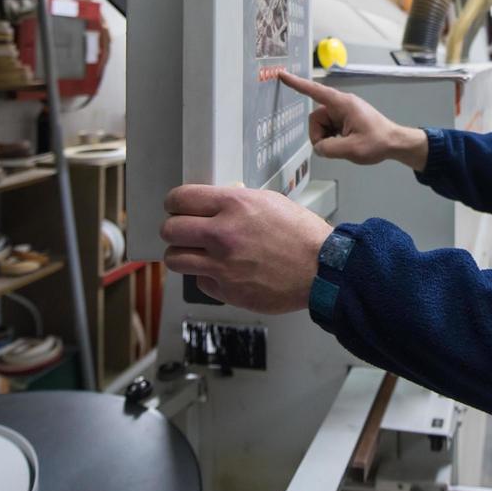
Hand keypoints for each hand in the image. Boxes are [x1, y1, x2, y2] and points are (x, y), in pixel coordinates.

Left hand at [160, 184, 332, 313]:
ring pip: (175, 258)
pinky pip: (200, 282)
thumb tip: (213, 206)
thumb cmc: (301, 234)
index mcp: (233, 205)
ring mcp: (222, 265)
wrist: (321, 269)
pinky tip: (224, 272)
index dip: (174, 203)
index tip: (176, 207)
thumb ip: (236, 202)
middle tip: (183, 231)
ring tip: (195, 254)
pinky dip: (207, 277)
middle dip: (174, 229)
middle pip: (170, 229)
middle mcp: (222, 234)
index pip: (180, 198)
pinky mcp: (226, 291)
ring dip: (182, 255)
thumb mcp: (269, 201)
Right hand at [278, 72, 427, 170]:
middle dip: (319, 135)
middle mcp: (341, 104)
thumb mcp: (352, 149)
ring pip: (321, 126)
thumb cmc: (378, 142)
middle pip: (315, 118)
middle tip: (334, 147)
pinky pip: (328, 128)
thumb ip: (328, 148)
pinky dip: (332, 138)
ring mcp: (343, 112)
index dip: (296, 83)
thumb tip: (318, 147)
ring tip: (344, 146)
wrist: (395, 143)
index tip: (281, 75)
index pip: (314, 91)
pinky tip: (345, 144)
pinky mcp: (345, 119)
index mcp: (342, 104)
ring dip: (326, 138)